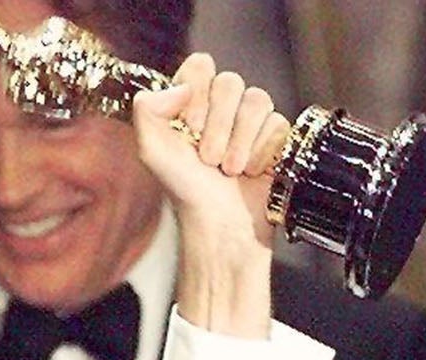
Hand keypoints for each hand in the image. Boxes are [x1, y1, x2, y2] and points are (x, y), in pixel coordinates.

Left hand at [133, 55, 290, 335]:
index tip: (190, 129)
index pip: (200, 66)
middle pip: (231, 82)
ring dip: (239, 141)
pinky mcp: (275, 138)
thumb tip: (181, 86)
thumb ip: (148, 110)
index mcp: (189, 105)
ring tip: (228, 171)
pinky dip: (261, 153)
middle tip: (208, 159)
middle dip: (218, 125)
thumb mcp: (152, 152)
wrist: (220, 227)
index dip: (198, 93)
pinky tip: (251, 173)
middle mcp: (220, 109)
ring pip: (257, 99)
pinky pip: (278, 123)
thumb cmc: (186, 194)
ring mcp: (249, 123)